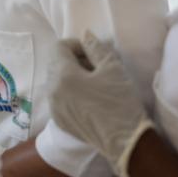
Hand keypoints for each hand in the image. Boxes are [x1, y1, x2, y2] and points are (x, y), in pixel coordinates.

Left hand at [48, 31, 153, 176]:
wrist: (126, 141)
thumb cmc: (120, 101)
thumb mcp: (112, 68)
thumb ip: (95, 47)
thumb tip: (85, 35)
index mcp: (62, 75)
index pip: (59, 47)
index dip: (76, 45)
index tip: (93, 53)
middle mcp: (52, 90)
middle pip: (55, 63)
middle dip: (73, 60)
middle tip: (95, 67)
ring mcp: (53, 107)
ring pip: (56, 81)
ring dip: (70, 76)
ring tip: (93, 83)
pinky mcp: (59, 120)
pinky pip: (58, 97)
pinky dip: (69, 92)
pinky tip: (88, 100)